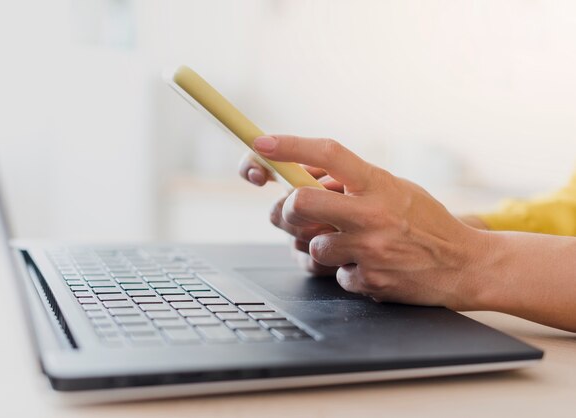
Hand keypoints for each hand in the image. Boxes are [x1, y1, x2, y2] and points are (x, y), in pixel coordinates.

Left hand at [251, 134, 485, 309]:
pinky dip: (344, 270)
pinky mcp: (370, 279)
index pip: (328, 153)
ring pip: (311, 245)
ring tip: (346, 244)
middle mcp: (372, 213)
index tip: (261, 143)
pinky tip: (367, 264)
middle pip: (301, 201)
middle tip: (292, 212)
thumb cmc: (424, 222)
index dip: (289, 146)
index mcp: (378, 183)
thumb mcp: (393, 188)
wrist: (463, 264)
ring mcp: (370, 248)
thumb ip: (352, 183)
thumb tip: (303, 179)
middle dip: (286, 209)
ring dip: (320, 246)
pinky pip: (334, 274)